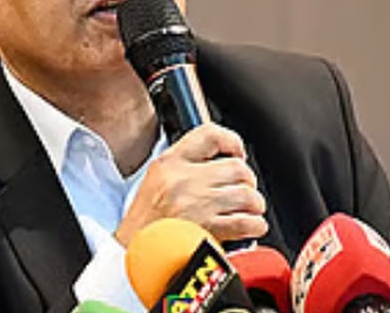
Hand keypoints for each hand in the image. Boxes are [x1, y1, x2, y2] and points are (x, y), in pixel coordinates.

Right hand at [114, 123, 267, 245]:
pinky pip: (246, 222)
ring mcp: (197, 204)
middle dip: (246, 181)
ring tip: (248, 209)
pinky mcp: (208, 229)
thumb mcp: (155, 181)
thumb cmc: (144, 225)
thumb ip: (184, 166)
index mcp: (169, 164)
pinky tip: (250, 226)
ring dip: (253, 204)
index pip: (209, 134)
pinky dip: (255, 225)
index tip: (237, 152)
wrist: (134, 256)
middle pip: (237, 167)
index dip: (231, 141)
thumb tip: (220, 161)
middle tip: (243, 189)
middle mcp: (184, 180)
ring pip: (247, 194)